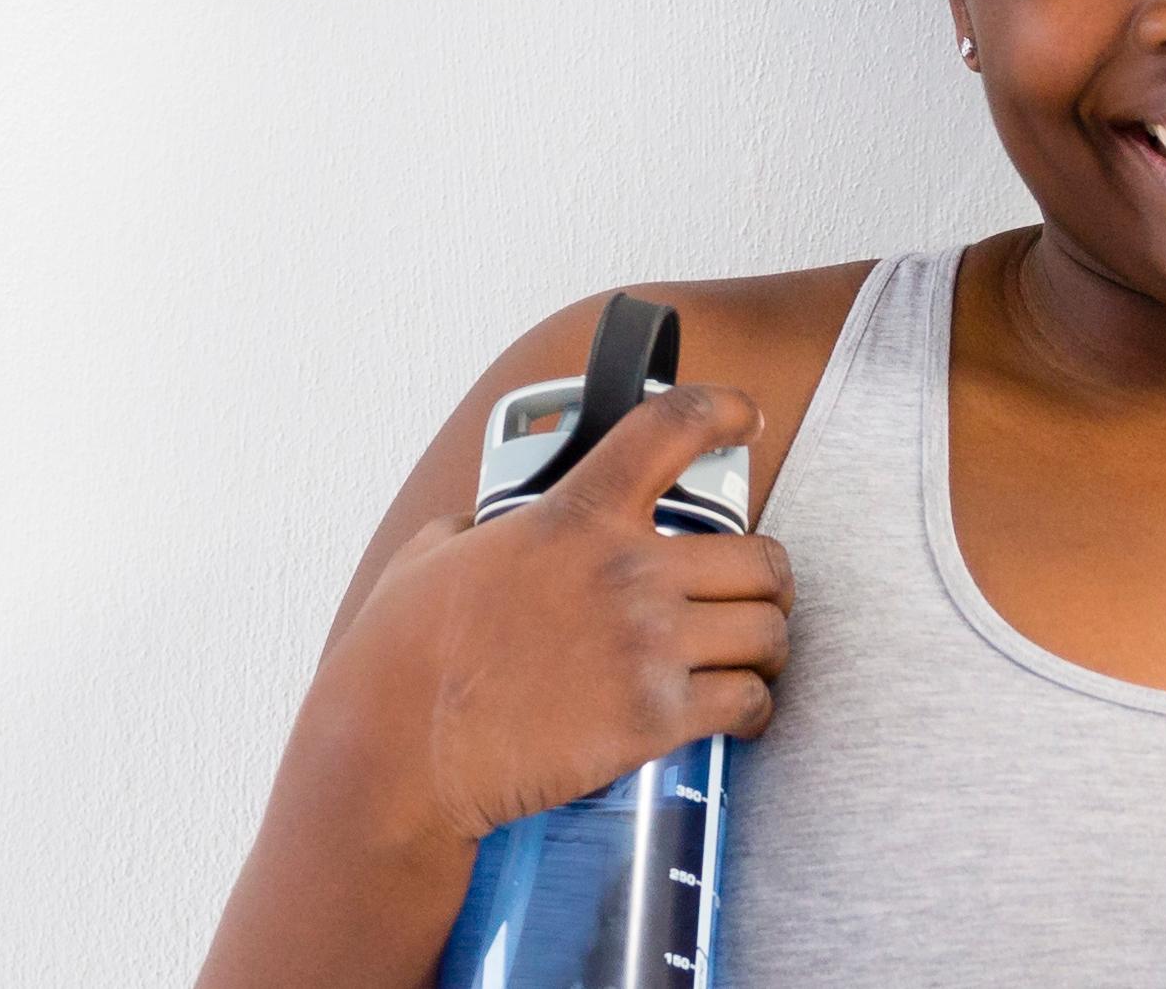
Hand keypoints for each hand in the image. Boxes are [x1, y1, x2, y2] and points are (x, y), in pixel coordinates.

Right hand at [299, 383, 793, 851]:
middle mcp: (627, 570)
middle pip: (761, 557)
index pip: (672, 429)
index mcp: (577, 515)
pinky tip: (742, 711)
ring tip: (753, 657)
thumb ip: (479, 527)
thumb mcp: (432, 554)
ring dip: (767, 645)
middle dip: (769, 579)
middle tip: (757, 595)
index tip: (748, 416)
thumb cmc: (401, 659)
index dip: (725, 409)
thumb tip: (484, 527)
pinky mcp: (653, 719)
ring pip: (768, 630)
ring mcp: (647, 645)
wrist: (397, 755)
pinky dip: (754, 707)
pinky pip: (748, 701)